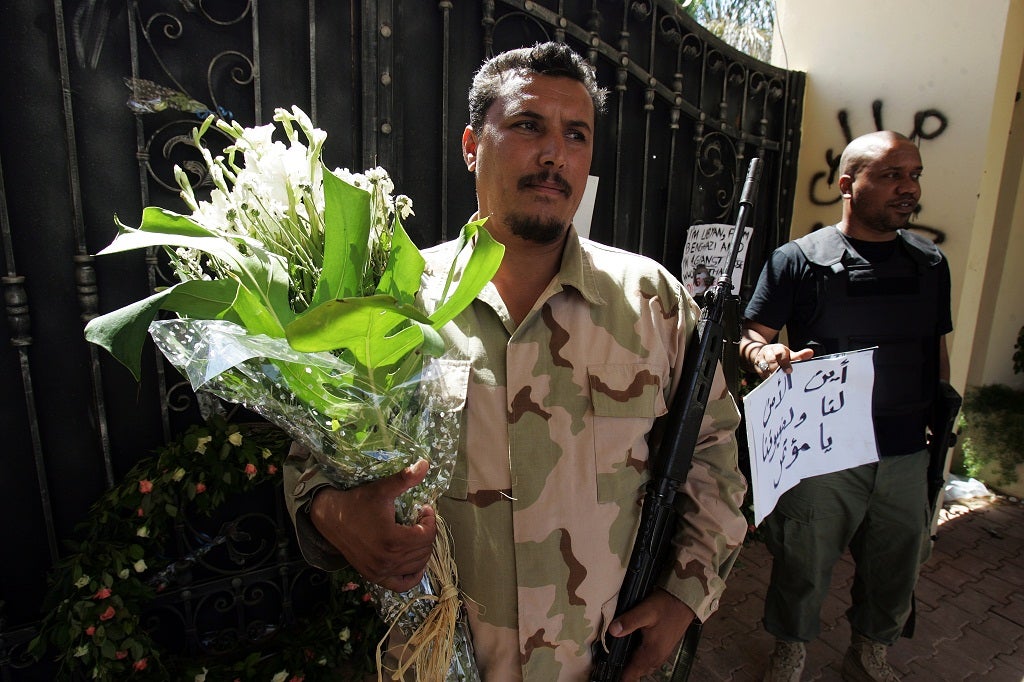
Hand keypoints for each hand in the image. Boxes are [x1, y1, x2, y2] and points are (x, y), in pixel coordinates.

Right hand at [309, 459, 436, 591]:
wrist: (330, 517)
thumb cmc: (357, 502)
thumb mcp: (382, 489)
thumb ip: (405, 478)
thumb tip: (425, 463)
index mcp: (391, 540)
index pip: (426, 536)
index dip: (430, 521)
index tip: (424, 509)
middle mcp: (386, 560)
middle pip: (423, 550)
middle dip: (427, 533)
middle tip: (421, 520)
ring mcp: (379, 571)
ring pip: (416, 566)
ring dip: (422, 550)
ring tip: (416, 533)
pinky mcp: (373, 576)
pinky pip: (401, 584)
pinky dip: (413, 576)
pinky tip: (416, 563)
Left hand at [607, 589, 695, 681]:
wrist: (684, 600)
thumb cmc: (667, 605)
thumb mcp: (645, 611)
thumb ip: (628, 622)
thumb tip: (612, 631)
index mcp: (652, 653)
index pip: (632, 674)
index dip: (620, 676)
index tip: (610, 674)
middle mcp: (658, 657)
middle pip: (637, 672)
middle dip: (625, 671)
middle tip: (612, 665)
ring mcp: (662, 653)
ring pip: (644, 666)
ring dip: (633, 665)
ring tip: (620, 659)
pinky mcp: (664, 646)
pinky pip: (649, 660)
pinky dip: (640, 658)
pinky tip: (634, 649)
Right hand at [752, 342, 814, 377]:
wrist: (763, 353)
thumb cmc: (780, 356)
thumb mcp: (789, 354)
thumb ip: (799, 355)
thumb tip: (811, 352)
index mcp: (777, 348)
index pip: (780, 353)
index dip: (785, 362)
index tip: (789, 371)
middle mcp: (767, 352)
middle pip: (771, 359)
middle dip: (776, 368)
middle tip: (782, 376)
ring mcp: (760, 359)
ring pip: (764, 367)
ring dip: (771, 374)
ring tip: (777, 382)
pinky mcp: (757, 367)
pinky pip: (761, 374)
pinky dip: (767, 378)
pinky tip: (772, 384)